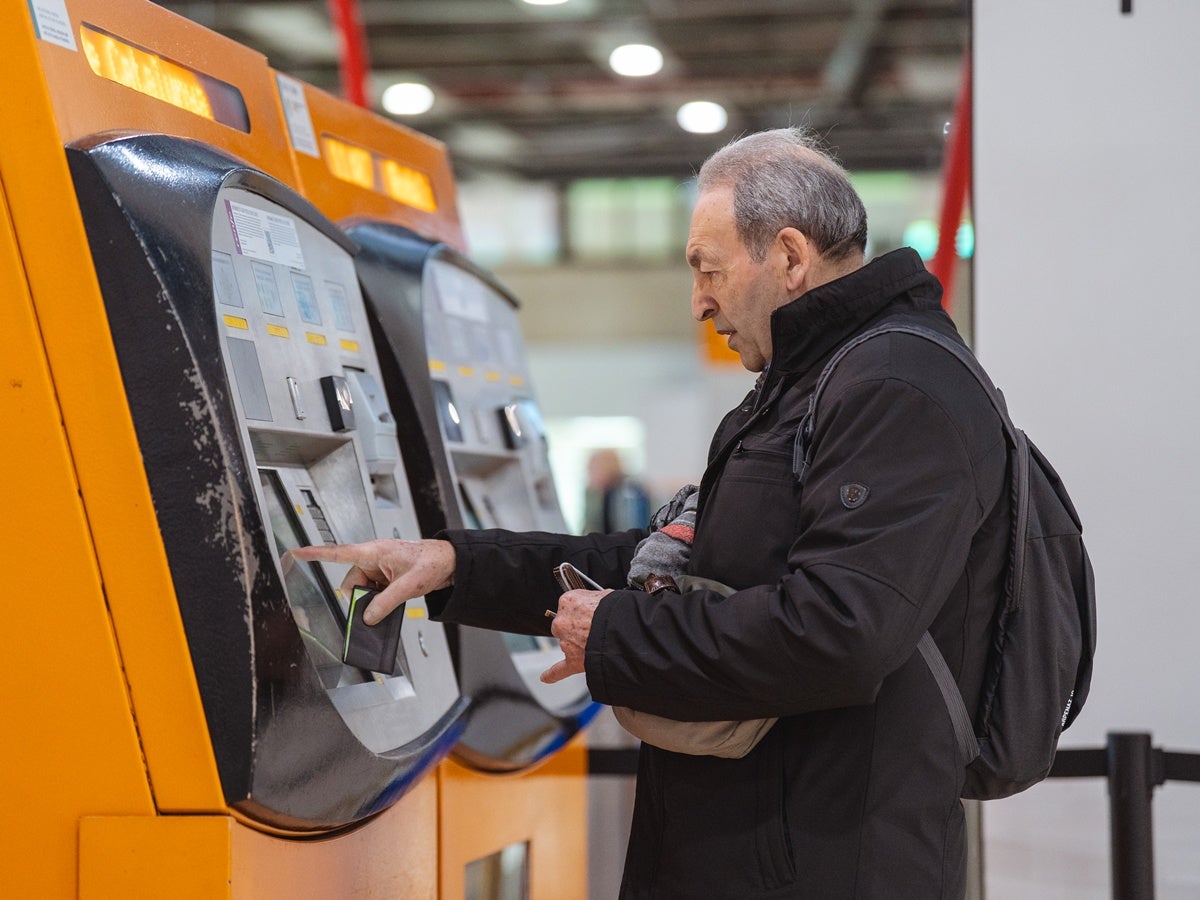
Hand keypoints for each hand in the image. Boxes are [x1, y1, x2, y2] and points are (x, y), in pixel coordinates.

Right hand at [289, 539, 454, 624]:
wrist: (449, 561)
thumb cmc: (432, 561)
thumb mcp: (409, 586)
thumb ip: (386, 603)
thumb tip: (368, 616)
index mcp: (374, 552)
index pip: (338, 553)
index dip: (315, 554)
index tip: (296, 552)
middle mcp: (373, 558)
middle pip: (351, 582)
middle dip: (361, 596)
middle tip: (378, 604)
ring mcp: (379, 567)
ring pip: (362, 589)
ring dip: (373, 598)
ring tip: (394, 597)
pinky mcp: (386, 576)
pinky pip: (373, 591)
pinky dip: (379, 599)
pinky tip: (392, 599)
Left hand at [540, 588, 609, 683]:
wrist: (625, 631)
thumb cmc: (617, 612)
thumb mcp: (605, 596)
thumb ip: (593, 602)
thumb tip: (596, 608)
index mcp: (569, 602)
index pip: (569, 605)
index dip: (581, 610)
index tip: (589, 613)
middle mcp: (563, 622)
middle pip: (564, 625)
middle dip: (576, 628)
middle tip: (595, 628)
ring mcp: (566, 642)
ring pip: (566, 644)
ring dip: (578, 645)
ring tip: (599, 643)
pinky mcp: (573, 661)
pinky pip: (559, 670)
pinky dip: (552, 674)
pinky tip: (546, 677)